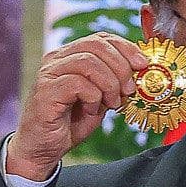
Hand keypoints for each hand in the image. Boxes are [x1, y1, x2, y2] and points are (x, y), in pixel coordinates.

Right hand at [5, 32, 149, 182]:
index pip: (101, 37)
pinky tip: (91, 110)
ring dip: (109, 83)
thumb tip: (137, 70)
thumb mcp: (100, 99)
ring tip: (112, 103)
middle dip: (121, 67)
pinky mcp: (45, 91)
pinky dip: (93, 97)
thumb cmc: (69, 124)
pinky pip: (78, 83)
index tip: (142, 65)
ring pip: (88, 62)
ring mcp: (49, 73)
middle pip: (96, 45)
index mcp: (69, 56)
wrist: (43, 149)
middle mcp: (56, 59)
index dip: (126, 47)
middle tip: (128, 90)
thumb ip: (113, 82)